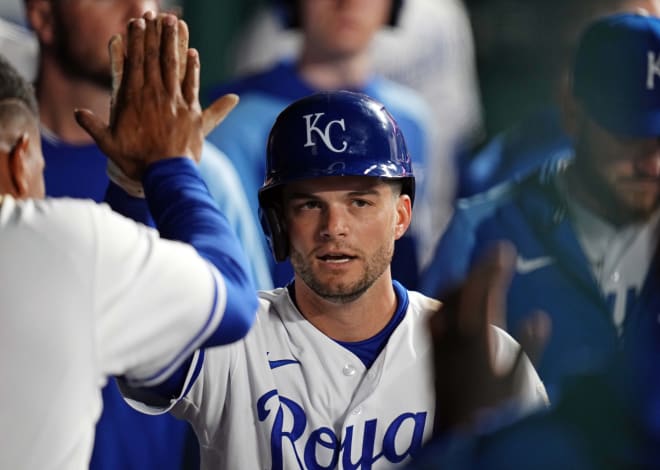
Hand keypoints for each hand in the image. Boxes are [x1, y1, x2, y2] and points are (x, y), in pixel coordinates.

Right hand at [74, 11, 237, 179]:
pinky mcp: (192, 112)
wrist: (166, 175)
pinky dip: (194, 68)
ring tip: (173, 23)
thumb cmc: (137, 162)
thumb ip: (94, 126)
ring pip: (174, 66)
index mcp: (134, 99)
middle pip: (154, 58)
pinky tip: (193, 53)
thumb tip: (78, 113)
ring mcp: (175, 102)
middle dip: (154, 35)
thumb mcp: (109, 145)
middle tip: (154, 15)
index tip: (137, 24)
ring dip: (173, 43)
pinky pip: (193, 85)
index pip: (134, 63)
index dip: (136, 42)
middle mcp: (155, 95)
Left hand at [430, 241, 549, 434]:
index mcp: (477, 338)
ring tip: (478, 274)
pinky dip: (448, 298)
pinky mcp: (431, 346)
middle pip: (463, 290)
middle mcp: (454, 334)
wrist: (452, 430)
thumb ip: (529, 350)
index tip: (504, 249)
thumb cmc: (489, 411)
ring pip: (446, 299)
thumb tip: (539, 319)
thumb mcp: (515, 384)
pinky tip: (455, 299)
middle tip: (496, 256)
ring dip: (463, 282)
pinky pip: (436, 312)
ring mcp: (439, 339)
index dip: (493, 268)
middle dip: (479, 269)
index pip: (484, 293)